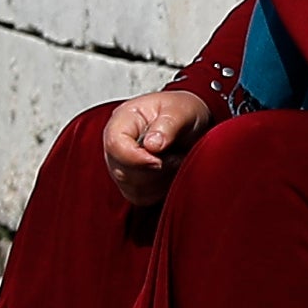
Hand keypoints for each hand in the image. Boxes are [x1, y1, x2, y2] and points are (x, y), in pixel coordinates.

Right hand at [99, 86, 216, 202]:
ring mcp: (122, 164)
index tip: (160, 161)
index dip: (136, 158)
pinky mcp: (132, 182)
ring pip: (132, 187)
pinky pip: (142, 197)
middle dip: (154, 169)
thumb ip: (168, 125)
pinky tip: (170, 172)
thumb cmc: (183, 112)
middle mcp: (117, 144)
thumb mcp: (182, 111)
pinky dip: (160, 189)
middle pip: (122, 171)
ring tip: (175, 159)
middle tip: (176, 155)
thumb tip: (152, 145)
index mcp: (123, 120)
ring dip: (160, 179)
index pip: (115, 145)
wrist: (191, 123)